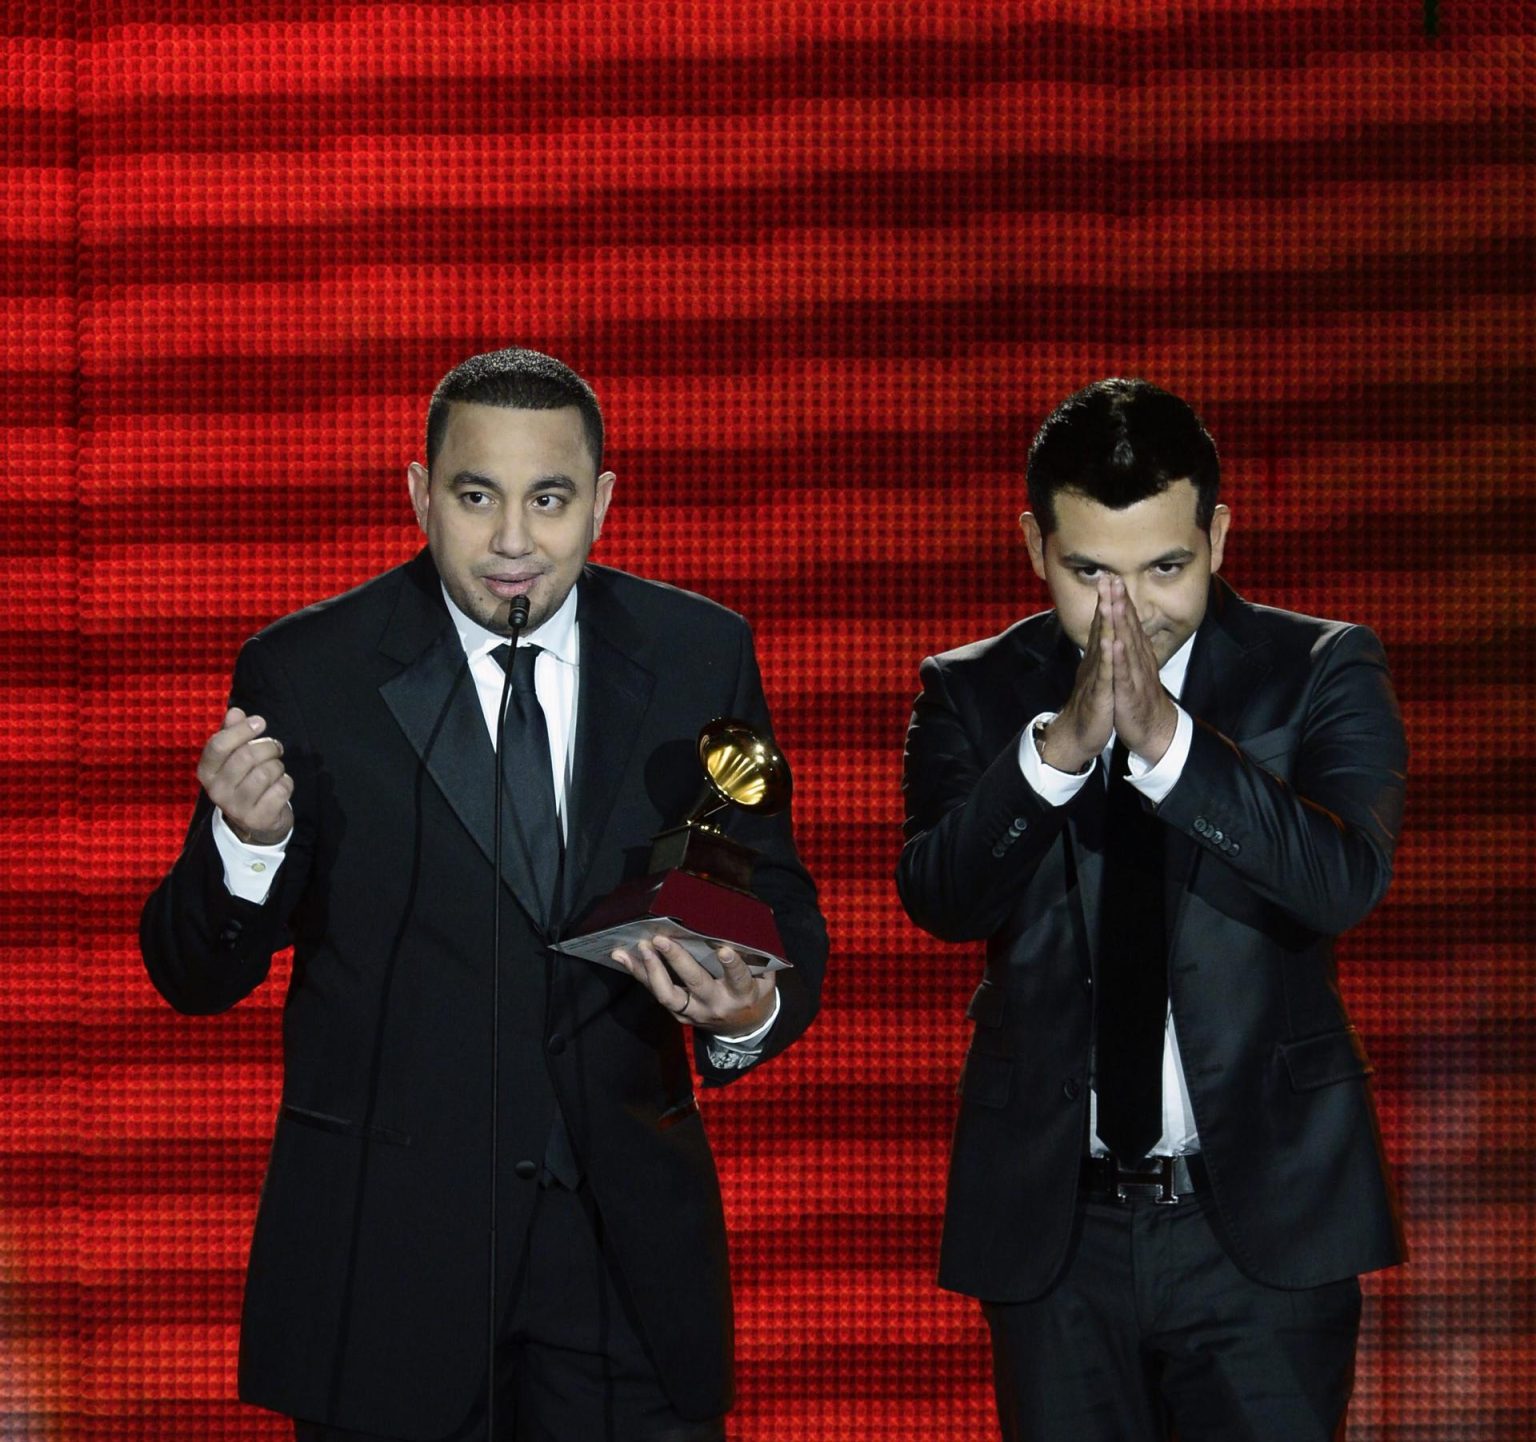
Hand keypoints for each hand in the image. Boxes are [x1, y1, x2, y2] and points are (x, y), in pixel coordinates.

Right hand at [197, 707, 293, 844]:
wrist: (255, 822)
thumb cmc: (245, 780)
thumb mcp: (234, 756)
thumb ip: (232, 733)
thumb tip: (236, 712)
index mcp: (206, 772)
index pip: (218, 745)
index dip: (242, 730)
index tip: (260, 722)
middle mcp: (216, 791)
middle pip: (246, 757)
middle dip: (268, 747)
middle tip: (275, 748)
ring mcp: (236, 808)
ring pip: (265, 773)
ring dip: (278, 766)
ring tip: (276, 769)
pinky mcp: (258, 819)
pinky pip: (281, 789)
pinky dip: (286, 782)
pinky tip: (281, 785)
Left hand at [610, 935, 776, 1035]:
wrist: (745, 1030)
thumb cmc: (754, 993)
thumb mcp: (764, 978)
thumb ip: (757, 956)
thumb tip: (753, 920)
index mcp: (742, 994)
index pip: (738, 978)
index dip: (731, 965)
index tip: (723, 950)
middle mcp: (716, 1004)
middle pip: (695, 983)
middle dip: (677, 960)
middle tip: (662, 939)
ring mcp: (695, 1012)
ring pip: (669, 995)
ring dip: (652, 970)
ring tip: (641, 947)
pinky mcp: (680, 1014)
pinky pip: (658, 994)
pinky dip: (641, 975)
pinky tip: (624, 957)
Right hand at [1039, 577, 1114, 772]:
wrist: (1078, 735)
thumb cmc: (1092, 705)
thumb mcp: (1097, 676)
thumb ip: (1100, 655)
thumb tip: (1103, 636)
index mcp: (1097, 658)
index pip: (1102, 625)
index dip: (1106, 601)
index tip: (1111, 578)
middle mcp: (1094, 662)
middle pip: (1099, 628)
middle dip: (1104, 602)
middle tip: (1107, 577)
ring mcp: (1096, 676)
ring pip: (1101, 645)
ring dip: (1104, 622)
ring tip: (1108, 600)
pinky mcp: (1100, 693)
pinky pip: (1104, 672)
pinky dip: (1107, 656)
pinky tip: (1110, 641)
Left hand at [1108, 580, 1177, 763]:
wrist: (1153, 729)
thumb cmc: (1139, 697)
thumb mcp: (1132, 668)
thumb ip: (1130, 648)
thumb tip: (1124, 629)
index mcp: (1137, 653)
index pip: (1129, 622)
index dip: (1121, 599)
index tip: (1112, 577)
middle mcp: (1139, 659)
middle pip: (1129, 626)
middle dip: (1120, 601)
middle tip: (1113, 577)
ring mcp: (1135, 674)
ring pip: (1127, 644)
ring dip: (1120, 622)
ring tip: (1113, 601)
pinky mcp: (1130, 692)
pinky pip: (1124, 673)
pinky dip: (1120, 658)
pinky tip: (1115, 643)